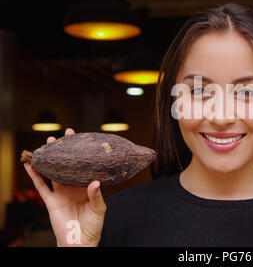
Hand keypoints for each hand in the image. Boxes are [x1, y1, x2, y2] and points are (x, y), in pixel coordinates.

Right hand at [23, 128, 106, 246]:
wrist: (80, 241)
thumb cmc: (93, 226)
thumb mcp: (99, 209)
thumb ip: (96, 195)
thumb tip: (94, 182)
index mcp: (86, 186)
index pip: (83, 167)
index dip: (82, 154)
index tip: (82, 140)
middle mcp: (73, 187)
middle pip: (67, 165)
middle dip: (64, 151)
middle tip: (64, 135)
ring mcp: (61, 193)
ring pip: (53, 172)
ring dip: (49, 159)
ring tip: (46, 145)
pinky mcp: (51, 202)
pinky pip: (41, 187)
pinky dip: (34, 176)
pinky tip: (30, 165)